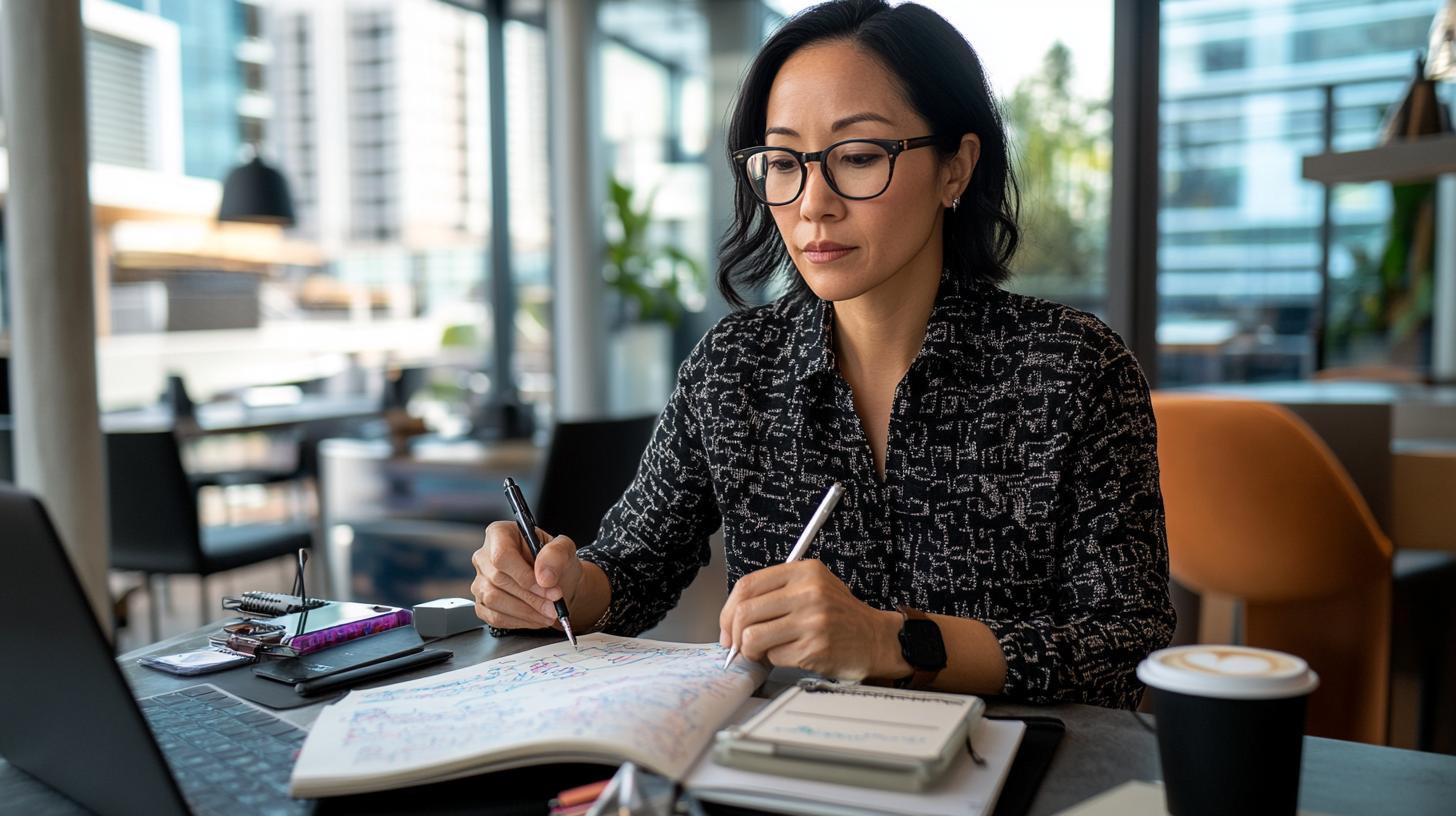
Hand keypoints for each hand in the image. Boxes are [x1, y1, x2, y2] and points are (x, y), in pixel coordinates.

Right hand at [471, 520, 583, 629]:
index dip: (524, 575)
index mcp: (500, 534)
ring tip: (549, 613)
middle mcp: (484, 556)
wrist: (556, 583)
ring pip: (494, 600)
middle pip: (498, 579)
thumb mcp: (565, 549)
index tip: (546, 585)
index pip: (502, 555)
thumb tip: (544, 576)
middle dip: (531, 597)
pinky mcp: (482, 603)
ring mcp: (480, 580)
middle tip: (553, 605)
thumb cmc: (555, 563)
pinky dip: (518, 621)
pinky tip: (535, 618)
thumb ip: (556, 554)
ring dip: (526, 612)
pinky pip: (494, 616)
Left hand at [718, 560, 911, 681]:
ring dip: (750, 651)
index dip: (728, 610)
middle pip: (744, 612)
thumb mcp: (814, 586)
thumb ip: (777, 592)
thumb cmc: (841, 616)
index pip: (747, 585)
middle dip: (733, 634)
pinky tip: (787, 655)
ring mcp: (812, 621)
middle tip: (737, 645)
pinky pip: (773, 657)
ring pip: (753, 637)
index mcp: (805, 572)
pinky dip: (774, 660)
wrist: (877, 639)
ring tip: (761, 652)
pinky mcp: (814, 648)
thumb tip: (734, 616)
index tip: (726, 626)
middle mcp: (808, 592)